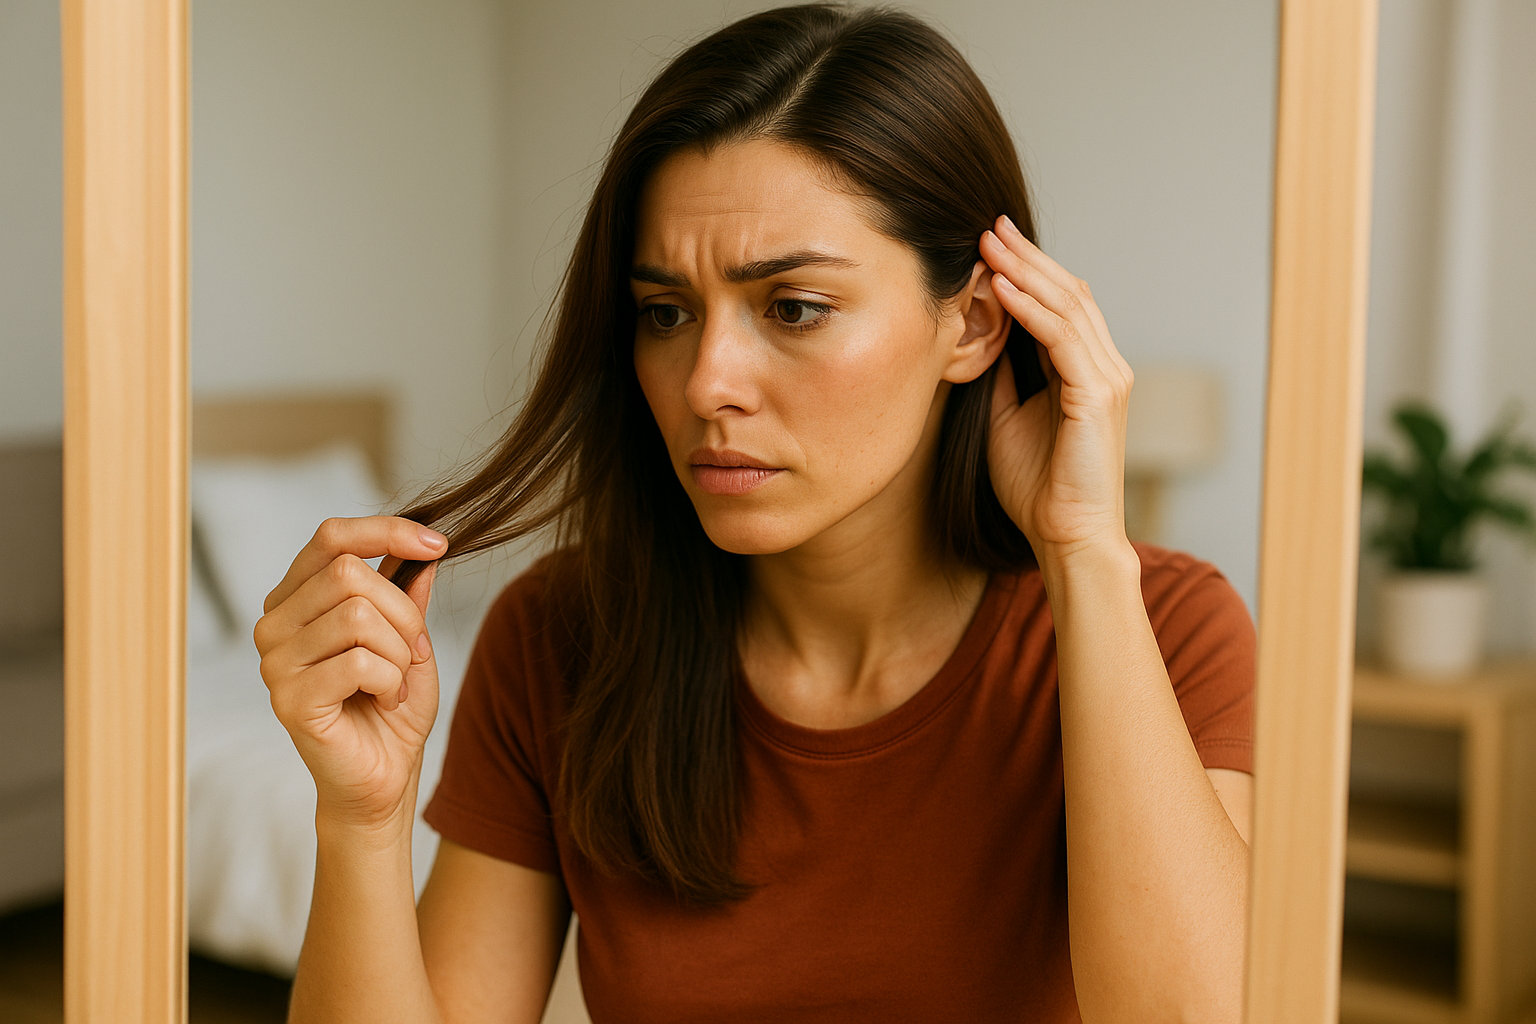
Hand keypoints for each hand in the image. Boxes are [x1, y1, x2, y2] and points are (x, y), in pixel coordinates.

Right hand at [254, 515, 446, 831]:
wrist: (383, 777)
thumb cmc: (391, 706)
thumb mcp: (410, 639)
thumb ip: (408, 594)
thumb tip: (425, 549)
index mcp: (296, 598)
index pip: (331, 537)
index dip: (387, 531)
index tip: (438, 544)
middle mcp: (274, 624)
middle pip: (350, 574)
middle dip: (403, 613)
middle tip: (411, 652)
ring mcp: (274, 662)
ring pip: (358, 616)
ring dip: (399, 652)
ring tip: (395, 682)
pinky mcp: (289, 699)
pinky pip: (359, 662)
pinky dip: (391, 681)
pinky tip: (384, 701)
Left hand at [979, 215, 1133, 562]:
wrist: (1065, 536)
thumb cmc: (1037, 487)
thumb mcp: (1006, 417)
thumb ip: (1002, 374)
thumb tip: (978, 335)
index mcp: (1086, 371)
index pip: (1061, 304)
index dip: (1027, 270)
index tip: (988, 241)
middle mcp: (1106, 367)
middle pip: (1068, 293)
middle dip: (1026, 257)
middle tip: (989, 224)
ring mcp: (1108, 378)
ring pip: (1067, 307)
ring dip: (1025, 272)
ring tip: (988, 243)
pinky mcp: (1098, 395)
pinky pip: (1061, 338)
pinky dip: (1030, 309)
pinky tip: (1000, 286)